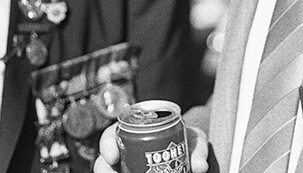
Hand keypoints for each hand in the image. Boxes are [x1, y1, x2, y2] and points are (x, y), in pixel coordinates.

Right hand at [94, 122, 208, 172]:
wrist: (191, 158)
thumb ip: (198, 150)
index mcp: (134, 132)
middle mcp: (126, 152)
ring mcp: (129, 167)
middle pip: (105, 161)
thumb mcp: (194, 141)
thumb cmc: (188, 143)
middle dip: (103, 168)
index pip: (111, 134)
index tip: (112, 157)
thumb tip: (200, 167)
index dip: (107, 145)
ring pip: (110, 172)